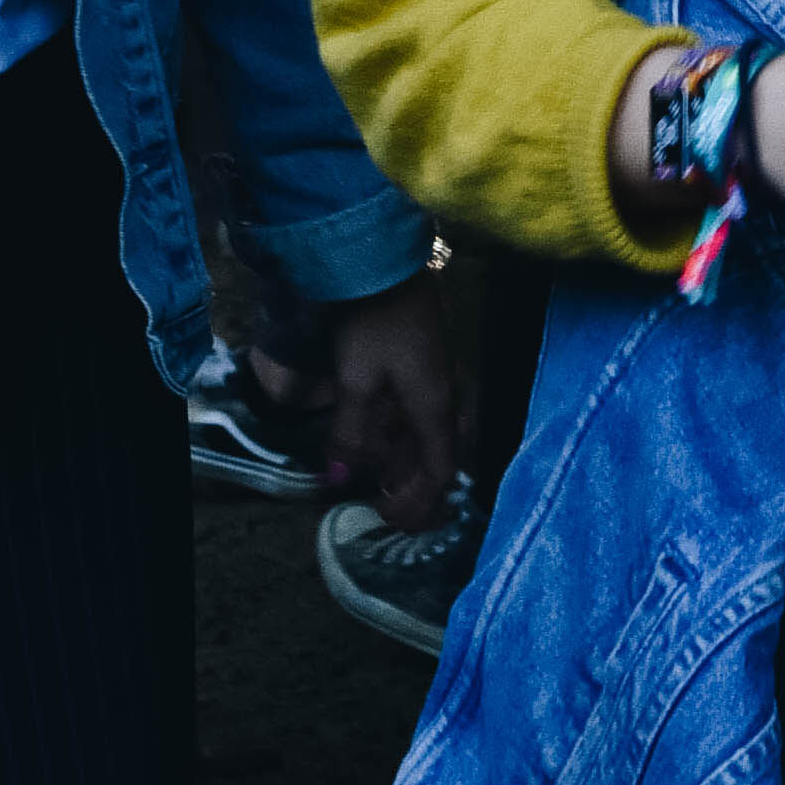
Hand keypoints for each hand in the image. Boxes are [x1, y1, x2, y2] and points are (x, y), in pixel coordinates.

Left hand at [327, 275, 461, 530]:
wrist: (384, 263)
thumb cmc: (375, 324)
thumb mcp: (357, 382)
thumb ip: (351, 436)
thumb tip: (340, 483)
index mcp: (435, 407)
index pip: (440, 471)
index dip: (419, 503)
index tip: (388, 520)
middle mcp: (444, 397)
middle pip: (439, 456)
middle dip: (416, 490)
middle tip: (385, 510)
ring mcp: (435, 378)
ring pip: (428, 436)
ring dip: (406, 464)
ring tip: (377, 482)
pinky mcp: (422, 364)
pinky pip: (418, 416)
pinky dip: (400, 438)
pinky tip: (378, 441)